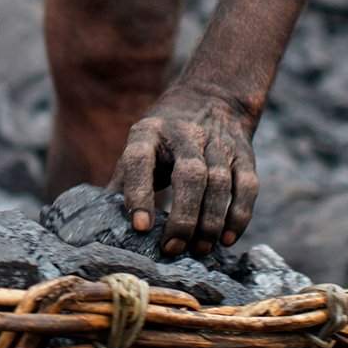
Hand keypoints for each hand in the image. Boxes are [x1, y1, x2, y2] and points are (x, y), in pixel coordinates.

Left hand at [110, 82, 259, 256]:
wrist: (212, 98)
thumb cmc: (164, 138)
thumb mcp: (139, 147)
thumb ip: (123, 181)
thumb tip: (101, 223)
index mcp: (148, 132)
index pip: (140, 160)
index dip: (139, 194)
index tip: (140, 228)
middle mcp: (184, 134)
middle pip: (189, 175)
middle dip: (183, 216)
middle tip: (173, 248)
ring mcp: (218, 142)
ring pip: (220, 183)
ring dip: (211, 221)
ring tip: (199, 249)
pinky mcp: (244, 153)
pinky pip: (246, 187)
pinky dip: (239, 215)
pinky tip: (227, 239)